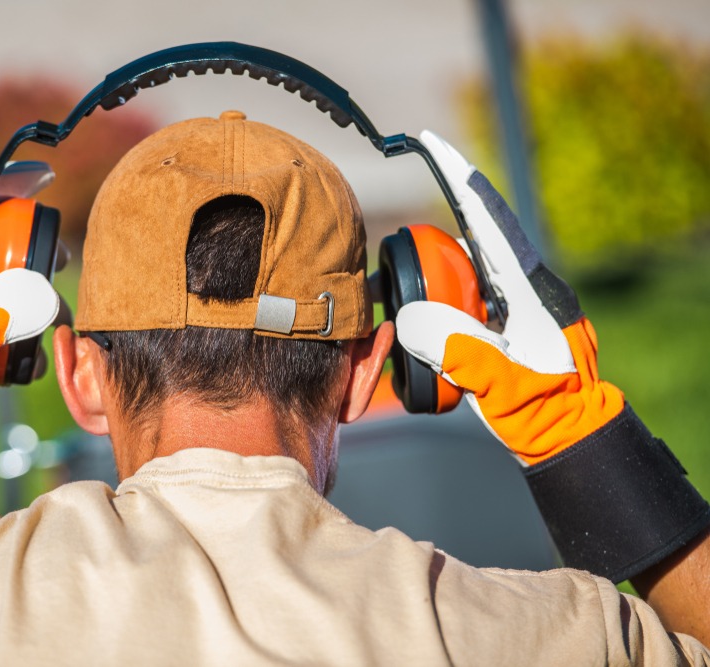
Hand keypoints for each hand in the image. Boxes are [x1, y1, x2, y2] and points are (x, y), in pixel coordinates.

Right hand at [396, 131, 621, 464]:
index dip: (459, 178)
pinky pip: (469, 298)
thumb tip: (413, 316)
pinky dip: (444, 302)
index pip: (486, 220)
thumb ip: (458, 348)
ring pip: (469, 271)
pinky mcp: (509, 322)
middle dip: (433, 242)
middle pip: (473, 241)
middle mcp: (525, 287)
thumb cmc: (543, 412)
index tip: (431, 143)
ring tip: (408, 302)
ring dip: (437, 279)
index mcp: (528, 289)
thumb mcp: (498, 382)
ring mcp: (518, 304)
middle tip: (399, 261)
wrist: (568, 436)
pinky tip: (429, 326)